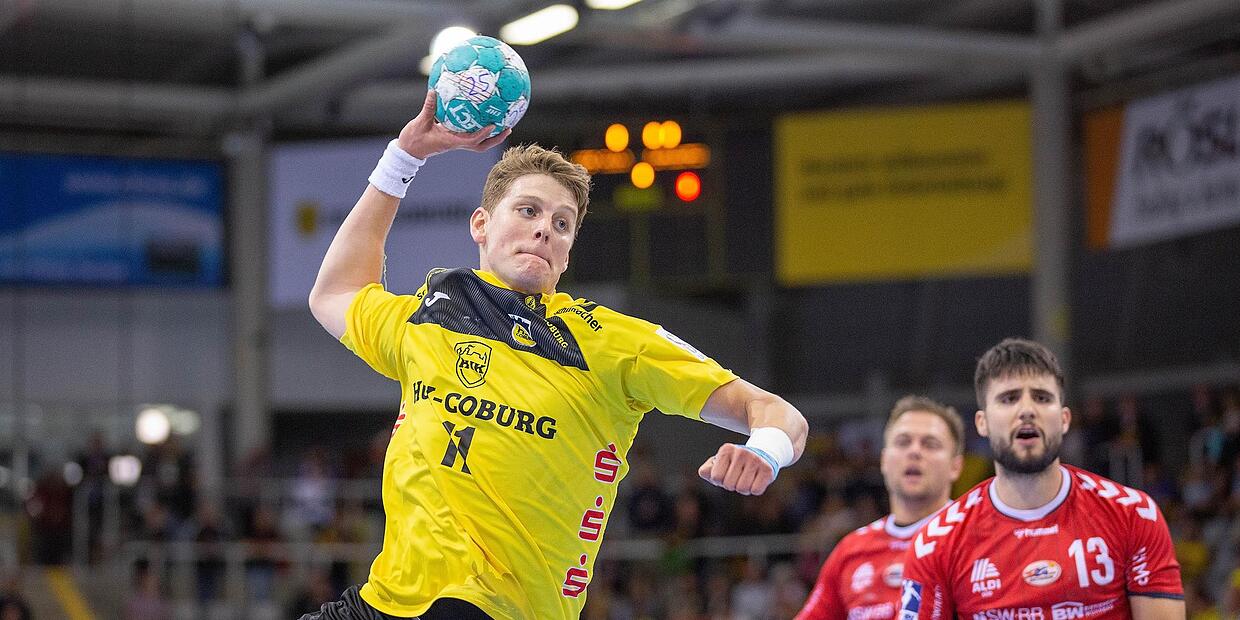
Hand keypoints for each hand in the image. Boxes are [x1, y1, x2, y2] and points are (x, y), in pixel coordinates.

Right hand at [397, 90, 511, 159]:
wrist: (408, 151)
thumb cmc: (413, 138)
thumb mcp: (420, 122)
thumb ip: (429, 107)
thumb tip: (433, 90)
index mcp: (451, 141)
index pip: (472, 140)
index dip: (483, 133)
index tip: (493, 125)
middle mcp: (457, 143)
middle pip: (482, 146)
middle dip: (496, 139)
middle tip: (508, 128)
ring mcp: (457, 143)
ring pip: (479, 144)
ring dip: (492, 137)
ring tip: (504, 126)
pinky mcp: (454, 140)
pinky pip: (472, 136)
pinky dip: (481, 131)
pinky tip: (485, 120)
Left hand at [698, 443, 775, 495]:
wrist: (762, 454)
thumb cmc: (736, 463)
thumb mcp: (719, 462)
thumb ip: (707, 469)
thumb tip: (706, 472)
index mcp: (726, 450)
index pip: (715, 477)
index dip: (720, 480)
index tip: (726, 473)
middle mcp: (741, 452)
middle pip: (729, 485)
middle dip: (731, 485)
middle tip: (737, 477)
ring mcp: (755, 460)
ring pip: (742, 489)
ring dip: (743, 489)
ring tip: (746, 478)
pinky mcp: (767, 469)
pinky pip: (756, 490)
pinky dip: (754, 490)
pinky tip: (756, 480)